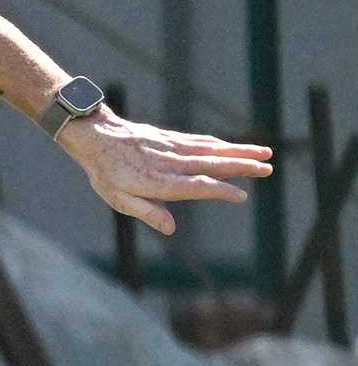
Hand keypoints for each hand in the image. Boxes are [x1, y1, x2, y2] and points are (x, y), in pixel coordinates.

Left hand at [61, 107, 272, 236]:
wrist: (96, 136)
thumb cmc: (106, 174)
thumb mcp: (119, 200)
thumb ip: (147, 213)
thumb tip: (171, 229)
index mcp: (160, 181)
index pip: (196, 186)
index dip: (220, 190)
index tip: (242, 195)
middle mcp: (171, 162)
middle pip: (212, 164)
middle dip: (242, 166)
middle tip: (269, 168)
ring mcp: (172, 147)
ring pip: (211, 149)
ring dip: (239, 151)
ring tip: (265, 153)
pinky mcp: (171, 138)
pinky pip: (200, 141)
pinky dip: (220, 144)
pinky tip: (233, 147)